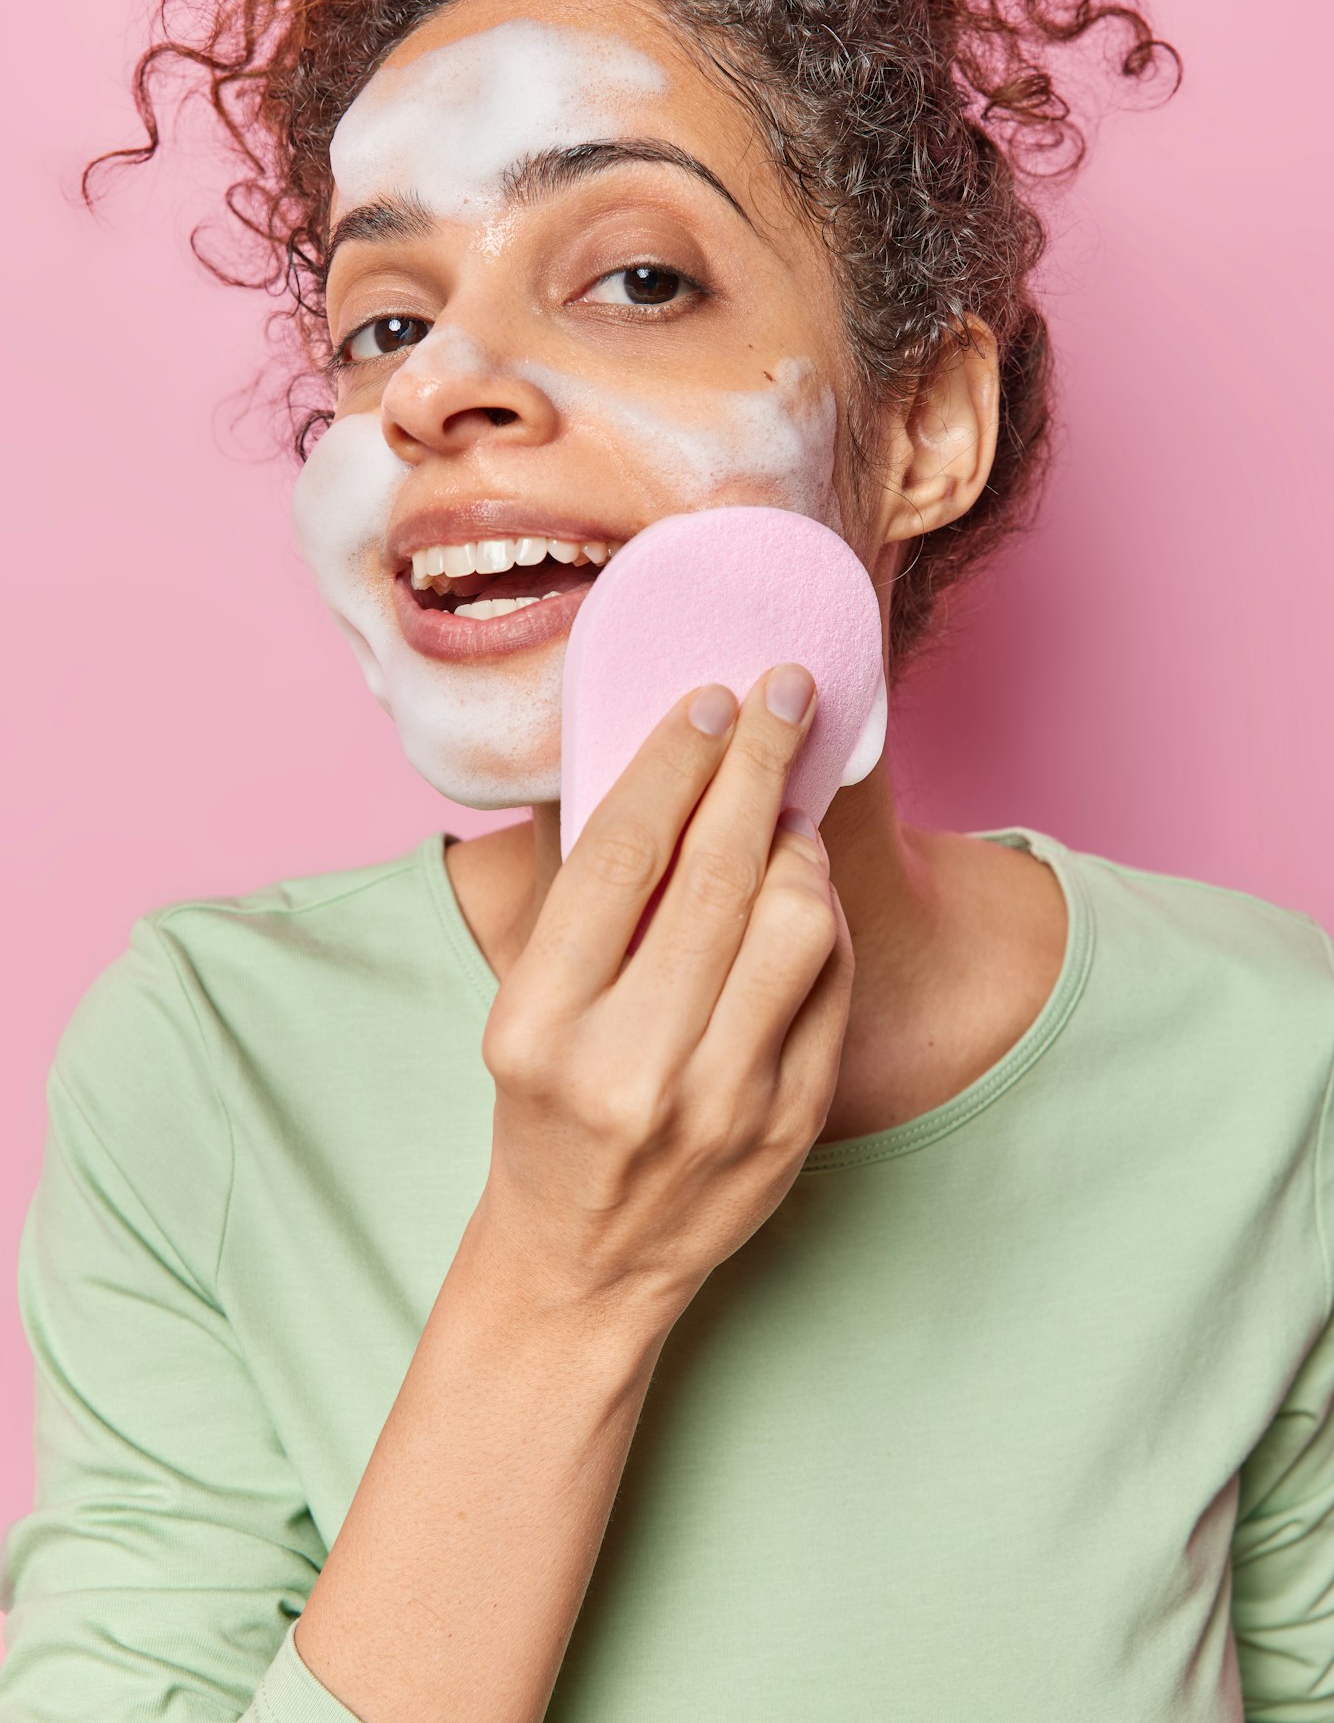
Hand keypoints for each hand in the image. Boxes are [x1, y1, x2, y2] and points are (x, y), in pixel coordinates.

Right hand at [474, 664, 853, 1333]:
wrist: (584, 1261)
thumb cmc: (548, 1107)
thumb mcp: (527, 1007)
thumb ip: (586, 901)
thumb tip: (663, 758)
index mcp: (541, 1024)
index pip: (621, 855)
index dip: (673, 762)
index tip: (708, 701)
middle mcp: (631, 1065)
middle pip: (718, 870)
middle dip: (758, 760)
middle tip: (784, 691)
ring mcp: (721, 1102)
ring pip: (798, 920)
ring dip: (797, 844)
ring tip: (782, 821)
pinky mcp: (791, 1126)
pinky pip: (833, 983)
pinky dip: (822, 920)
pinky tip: (798, 895)